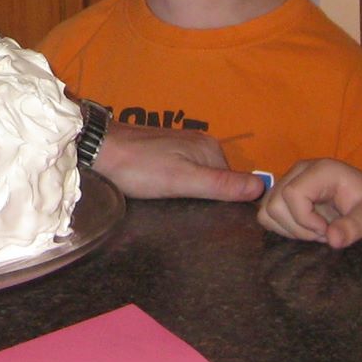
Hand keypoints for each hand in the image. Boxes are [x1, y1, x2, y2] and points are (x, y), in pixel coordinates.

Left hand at [93, 122, 265, 201]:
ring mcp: (183, 145)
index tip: (212, 218)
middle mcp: (201, 143)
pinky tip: (166, 192)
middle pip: (219, 180)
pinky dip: (180, 184)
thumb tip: (262, 187)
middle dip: (209, 198)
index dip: (228, 203)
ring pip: (201, 177)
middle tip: (188, 212)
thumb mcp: (183, 181)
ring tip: (175, 203)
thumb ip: (221, 185)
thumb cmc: (139, 168)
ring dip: (193, 192)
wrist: (99, 149)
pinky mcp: (166, 150)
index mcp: (211, 149)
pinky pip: (185, 172)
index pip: (236, 183)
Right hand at [256, 158, 361, 246]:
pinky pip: (269, 215)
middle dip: (298, 228)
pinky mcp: (286, 193)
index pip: (292, 194)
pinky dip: (285, 228)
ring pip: (268, 211)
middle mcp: (300, 170)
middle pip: (275, 204)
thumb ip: (355, 227)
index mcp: (322, 170)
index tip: (328, 231)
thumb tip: (332, 239)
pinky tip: (309, 229)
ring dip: (291, 229)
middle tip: (325, 233)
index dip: (305, 220)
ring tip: (318, 231)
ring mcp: (290, 181)